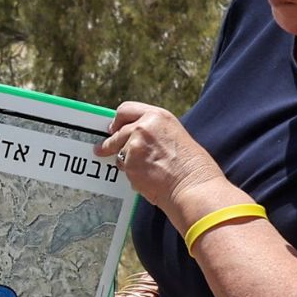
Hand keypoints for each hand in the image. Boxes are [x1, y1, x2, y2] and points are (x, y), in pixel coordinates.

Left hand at [94, 102, 231, 224]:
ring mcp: (134, 144)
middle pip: (116, 131)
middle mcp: (143, 126)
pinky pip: (123, 168)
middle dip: (110, 142)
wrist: (193, 186)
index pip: (126, 110)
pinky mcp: (129, 163)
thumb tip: (137, 137)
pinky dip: (131, 174)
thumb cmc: (191, 166)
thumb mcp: (174, 136)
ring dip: (125, 161)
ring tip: (144, 170)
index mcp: (158, 116)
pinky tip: (147, 178)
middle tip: (103, 148)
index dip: (117, 121)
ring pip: (119, 151)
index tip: (113, 128)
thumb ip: (154, 133)